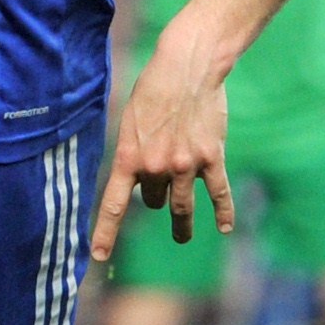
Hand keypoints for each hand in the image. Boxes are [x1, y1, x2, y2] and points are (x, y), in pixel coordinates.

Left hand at [89, 29, 233, 260]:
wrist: (188, 66)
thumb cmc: (154, 88)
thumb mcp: (130, 119)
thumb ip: (133, 152)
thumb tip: (138, 178)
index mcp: (129, 157)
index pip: (114, 205)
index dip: (105, 233)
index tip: (99, 258)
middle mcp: (156, 167)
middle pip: (153, 200)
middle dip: (155, 196)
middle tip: (158, 188)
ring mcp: (187, 165)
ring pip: (182, 207)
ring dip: (182, 225)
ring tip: (182, 237)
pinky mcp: (212, 158)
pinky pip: (219, 194)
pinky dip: (224, 213)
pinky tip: (225, 227)